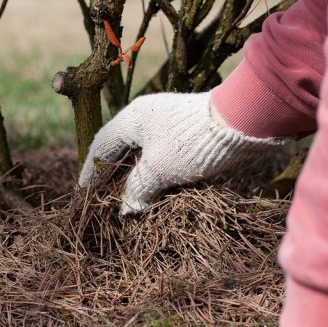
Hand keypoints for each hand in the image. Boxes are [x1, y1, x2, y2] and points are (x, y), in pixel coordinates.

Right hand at [78, 92, 286, 213]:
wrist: (245, 120)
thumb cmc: (194, 142)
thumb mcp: (160, 169)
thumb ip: (137, 189)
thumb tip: (125, 209)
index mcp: (132, 119)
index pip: (101, 146)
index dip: (90, 172)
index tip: (82, 193)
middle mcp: (146, 117)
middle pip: (119, 149)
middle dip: (110, 175)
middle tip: (101, 199)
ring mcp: (166, 123)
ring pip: (139, 153)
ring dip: (132, 176)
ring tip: (125, 199)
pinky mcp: (184, 133)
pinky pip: (157, 154)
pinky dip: (150, 173)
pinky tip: (151, 189)